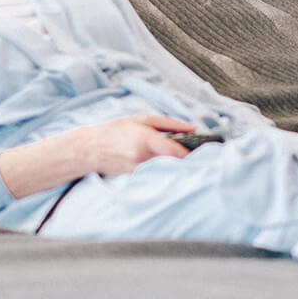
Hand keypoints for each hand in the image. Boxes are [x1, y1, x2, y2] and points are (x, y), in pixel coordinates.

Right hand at [73, 115, 194, 174]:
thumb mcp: (142, 119)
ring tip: (188, 162)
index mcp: (145, 139)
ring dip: (177, 167)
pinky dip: (164, 172)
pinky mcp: (135, 179)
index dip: (192, 154)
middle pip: (174, 163)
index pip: (175, 151)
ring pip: (166, 171)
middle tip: (204, 158)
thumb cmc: (117, 130)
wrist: (90, 149)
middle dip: (188, 161)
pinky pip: (156, 176)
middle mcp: (142, 157)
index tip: (207, 152)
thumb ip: (169, 123)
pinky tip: (168, 167)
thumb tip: (194, 128)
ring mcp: (137, 171)